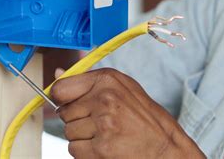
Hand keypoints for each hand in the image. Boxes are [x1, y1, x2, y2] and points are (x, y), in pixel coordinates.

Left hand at [51, 68, 204, 158]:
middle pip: (64, 113)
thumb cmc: (144, 119)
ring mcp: (104, 123)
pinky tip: (104, 148)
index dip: (61, 100)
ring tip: (105, 136)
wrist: (167, 149)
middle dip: (77, 121)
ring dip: (82, 138)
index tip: (68, 105)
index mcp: (107, 79)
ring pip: (69, 133)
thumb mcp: (120, 89)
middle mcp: (104, 97)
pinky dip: (86, 153)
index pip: (61, 88)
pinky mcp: (102, 147)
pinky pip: (75, 150)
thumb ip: (87, 82)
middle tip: (100, 124)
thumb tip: (56, 73)